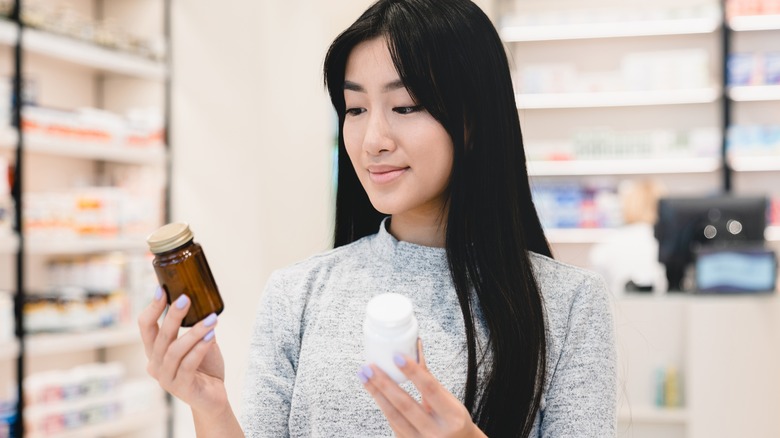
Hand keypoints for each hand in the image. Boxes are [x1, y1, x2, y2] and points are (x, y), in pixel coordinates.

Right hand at [138, 287, 227, 415]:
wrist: (214, 398)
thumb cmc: (205, 368)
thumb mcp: (201, 343)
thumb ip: (198, 328)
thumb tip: (204, 304)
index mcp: (155, 351)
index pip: (146, 327)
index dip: (152, 308)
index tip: (162, 289)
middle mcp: (155, 364)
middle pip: (160, 336)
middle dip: (172, 315)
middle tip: (185, 298)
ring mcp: (166, 378)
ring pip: (175, 350)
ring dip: (194, 332)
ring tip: (212, 319)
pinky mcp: (181, 388)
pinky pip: (188, 365)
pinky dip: (199, 349)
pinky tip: (211, 337)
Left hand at [358, 340, 486, 437]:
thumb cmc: (453, 420)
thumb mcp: (449, 401)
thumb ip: (430, 379)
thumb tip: (416, 348)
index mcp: (452, 416)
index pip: (430, 389)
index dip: (413, 372)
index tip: (397, 356)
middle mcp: (437, 432)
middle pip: (405, 405)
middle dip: (384, 384)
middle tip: (369, 367)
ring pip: (394, 416)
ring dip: (377, 394)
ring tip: (365, 376)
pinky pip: (393, 424)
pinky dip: (384, 406)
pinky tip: (375, 392)